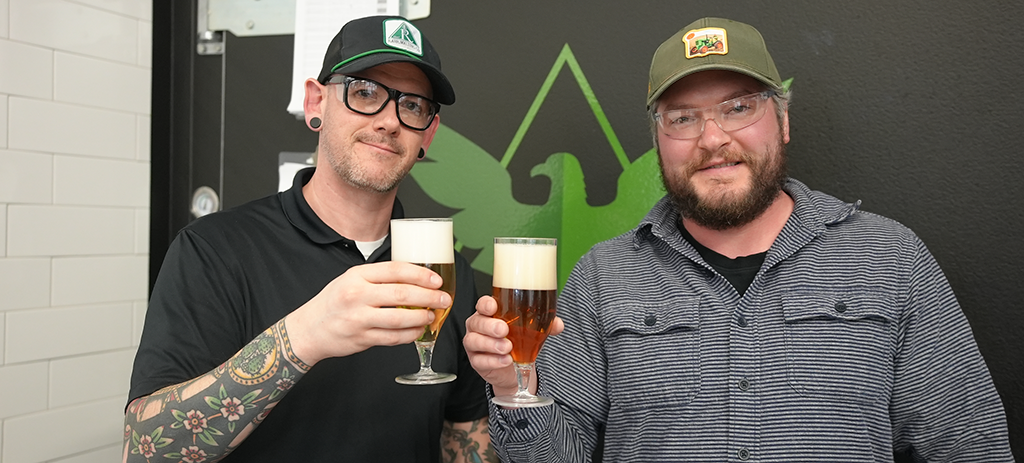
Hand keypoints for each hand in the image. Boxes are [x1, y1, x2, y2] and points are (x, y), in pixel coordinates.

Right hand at [285, 261, 450, 363]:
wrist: (308, 329)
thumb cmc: (334, 302)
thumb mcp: (351, 280)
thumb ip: (378, 278)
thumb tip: (415, 277)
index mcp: (357, 275)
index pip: (395, 270)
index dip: (421, 274)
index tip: (437, 280)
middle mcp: (357, 295)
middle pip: (401, 294)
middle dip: (428, 297)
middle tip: (444, 299)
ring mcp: (358, 318)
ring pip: (399, 319)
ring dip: (421, 318)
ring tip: (432, 315)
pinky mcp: (361, 339)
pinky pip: (393, 338)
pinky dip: (409, 335)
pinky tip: (418, 330)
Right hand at [464, 295, 563, 397]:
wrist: (514, 367)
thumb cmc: (518, 341)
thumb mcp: (532, 330)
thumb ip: (544, 324)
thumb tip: (558, 324)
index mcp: (491, 313)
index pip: (482, 304)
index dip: (485, 304)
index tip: (493, 306)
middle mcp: (479, 326)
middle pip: (477, 322)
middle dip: (490, 326)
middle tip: (504, 330)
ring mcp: (474, 344)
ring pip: (474, 341)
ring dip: (491, 344)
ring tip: (507, 347)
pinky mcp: (476, 361)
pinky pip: (480, 360)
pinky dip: (493, 361)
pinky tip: (505, 360)